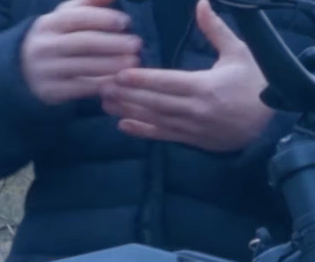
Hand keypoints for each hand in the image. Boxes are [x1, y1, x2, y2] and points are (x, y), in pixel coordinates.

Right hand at [21, 0, 141, 105]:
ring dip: (111, 65)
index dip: (103, 19)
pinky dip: (100, 85)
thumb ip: (88, 3)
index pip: (79, 18)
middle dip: (112, 44)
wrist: (21, 70)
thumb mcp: (64, 16)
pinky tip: (118, 81)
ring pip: (82, 67)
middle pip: (83, 43)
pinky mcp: (50, 92)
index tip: (126, 23)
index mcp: (49, 24)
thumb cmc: (54, 38)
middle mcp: (45, 47)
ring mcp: (46, 71)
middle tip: (137, 45)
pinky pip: (79, 89)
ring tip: (133, 62)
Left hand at [100, 0, 273, 150]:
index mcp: (204, 86)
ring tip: (105, 102)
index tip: (120, 73)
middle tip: (102, 86)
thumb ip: (216, 30)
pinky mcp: (189, 139)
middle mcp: (194, 109)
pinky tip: (122, 124)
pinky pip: (161, 135)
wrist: (268, 123)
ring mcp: (190, 127)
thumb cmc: (254, 82)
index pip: (166, 82)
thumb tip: (202, 3)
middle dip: (126, 94)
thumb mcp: (238, 52)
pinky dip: (141, 131)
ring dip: (128, 111)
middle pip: (153, 101)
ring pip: (153, 119)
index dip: (141, 79)